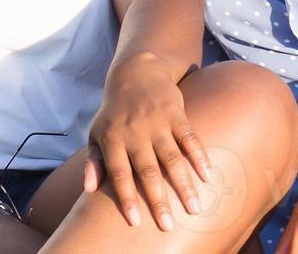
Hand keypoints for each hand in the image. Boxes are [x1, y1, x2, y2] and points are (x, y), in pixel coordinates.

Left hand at [84, 52, 211, 231]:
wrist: (135, 72)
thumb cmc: (114, 112)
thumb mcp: (96, 133)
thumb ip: (94, 162)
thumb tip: (89, 190)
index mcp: (113, 139)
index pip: (119, 173)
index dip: (126, 197)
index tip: (135, 222)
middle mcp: (135, 132)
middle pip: (147, 170)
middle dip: (158, 199)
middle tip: (167, 226)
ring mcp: (157, 122)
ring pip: (172, 158)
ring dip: (184, 184)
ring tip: (194, 209)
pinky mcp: (176, 113)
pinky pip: (189, 137)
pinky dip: (200, 156)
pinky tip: (208, 176)